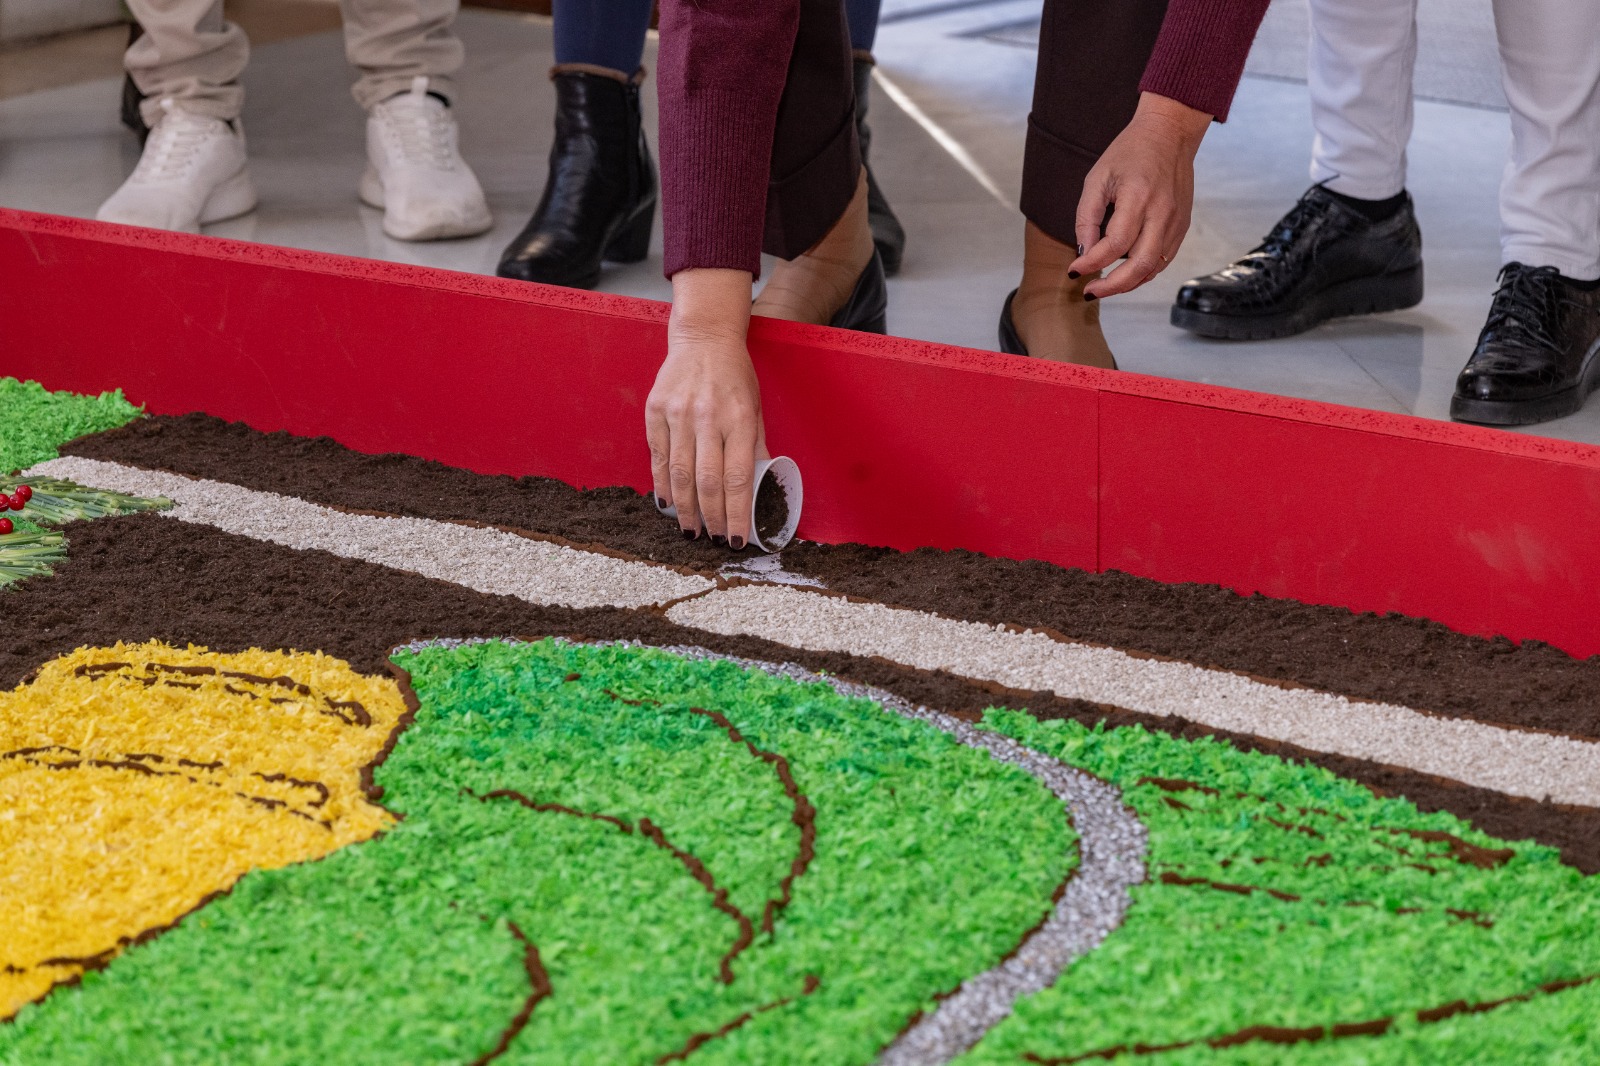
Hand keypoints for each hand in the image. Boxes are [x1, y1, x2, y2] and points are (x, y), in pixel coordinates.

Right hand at [646, 268, 768, 546]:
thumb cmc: (735, 376)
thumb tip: (761, 488)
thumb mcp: (756, 408)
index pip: (738, 478)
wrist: (703, 338)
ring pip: (680, 474)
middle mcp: (707, 416)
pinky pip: (659, 457)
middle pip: (707, 482)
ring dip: (686, 509)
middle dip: (712, 518)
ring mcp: (677, 413)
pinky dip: (663, 484)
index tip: (738, 538)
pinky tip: (669, 503)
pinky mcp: (655, 410)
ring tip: (692, 530)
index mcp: (739, 418)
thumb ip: (756, 447)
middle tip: (715, 540)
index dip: (737, 513)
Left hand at [1071, 92, 1212, 299]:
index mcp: (1139, 197)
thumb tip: (1083, 252)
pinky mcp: (1183, 226)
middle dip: (1112, 286)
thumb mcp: (1097, 178)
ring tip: (1104, 286)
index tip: (1074, 270)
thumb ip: (1087, 217)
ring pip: (1154, 268)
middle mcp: (1162, 213)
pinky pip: (1164, 260)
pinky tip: (1125, 274)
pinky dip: (1143, 272)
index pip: (1115, 244)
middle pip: (1140, 265)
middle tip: (1090, 292)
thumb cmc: (1129, 152)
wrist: (1169, 133)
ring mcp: (1177, 222)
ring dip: (1128, 284)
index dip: (1092, 263)